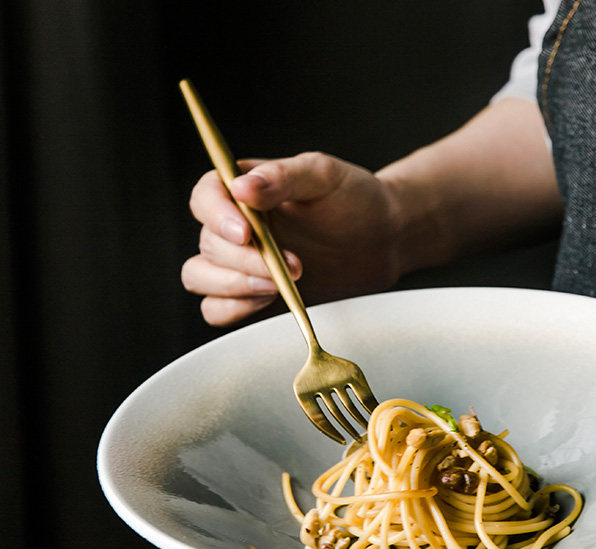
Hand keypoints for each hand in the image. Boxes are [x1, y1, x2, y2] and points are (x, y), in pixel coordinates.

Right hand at [183, 153, 400, 325]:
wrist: (381, 241)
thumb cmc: (354, 201)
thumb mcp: (325, 176)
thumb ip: (284, 176)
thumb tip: (242, 187)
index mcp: (245, 189)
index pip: (205, 197)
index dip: (216, 216)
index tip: (245, 233)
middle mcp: (235, 225)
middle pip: (208, 243)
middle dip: (247, 260)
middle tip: (293, 266)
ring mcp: (239, 263)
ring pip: (200, 277)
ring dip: (235, 286)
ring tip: (280, 285)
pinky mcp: (250, 296)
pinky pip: (216, 309)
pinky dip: (234, 310)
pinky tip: (270, 301)